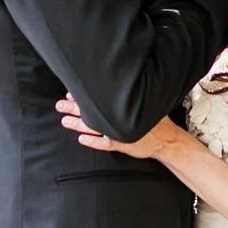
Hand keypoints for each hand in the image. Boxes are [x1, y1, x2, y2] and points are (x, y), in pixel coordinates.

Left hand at [56, 95, 174, 158]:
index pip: (100, 98)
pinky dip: (93, 142)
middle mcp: (120, 118)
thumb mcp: (146, 101)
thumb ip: (129, 94)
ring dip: (79, 124)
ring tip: (65, 120)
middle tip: (60, 105)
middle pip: (94, 112)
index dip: (84, 96)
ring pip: (95, 128)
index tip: (72, 93)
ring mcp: (120, 133)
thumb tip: (114, 82)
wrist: (167, 138)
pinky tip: (81, 140)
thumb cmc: (155, 119)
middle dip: (75, 108)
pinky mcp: (123, 145)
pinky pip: (105, 144)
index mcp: (123, 105)